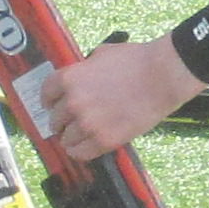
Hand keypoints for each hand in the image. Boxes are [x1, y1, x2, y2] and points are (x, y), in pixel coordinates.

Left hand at [37, 31, 202, 166]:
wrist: (162, 76)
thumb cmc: (137, 60)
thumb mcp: (102, 54)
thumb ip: (85, 68)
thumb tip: (82, 74)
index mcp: (70, 78)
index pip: (46, 94)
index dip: (49, 101)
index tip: (51, 105)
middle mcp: (73, 102)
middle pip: (54, 118)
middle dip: (61, 120)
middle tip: (69, 122)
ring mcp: (88, 123)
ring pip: (66, 138)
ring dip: (70, 137)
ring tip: (78, 136)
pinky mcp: (104, 140)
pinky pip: (80, 153)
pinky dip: (78, 152)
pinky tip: (82, 148)